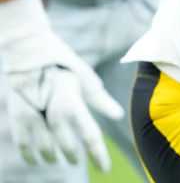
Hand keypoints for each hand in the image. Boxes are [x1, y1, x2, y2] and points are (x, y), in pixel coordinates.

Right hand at [0, 0, 121, 171]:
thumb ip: (100, 100)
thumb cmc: (64, 64)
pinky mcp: (18, 118)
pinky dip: (30, 154)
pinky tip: (36, 159)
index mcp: (74, 105)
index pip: (90, 137)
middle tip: (76, 160)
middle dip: (73, 155)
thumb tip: (117, 115)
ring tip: (57, 159)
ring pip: (45, 149)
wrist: (31, 53)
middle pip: (67, 146)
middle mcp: (53, 116)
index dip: (98, 156)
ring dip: (53, 156)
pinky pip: (24, 144)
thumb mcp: (86, 80)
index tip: (105, 170)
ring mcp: (34, 119)